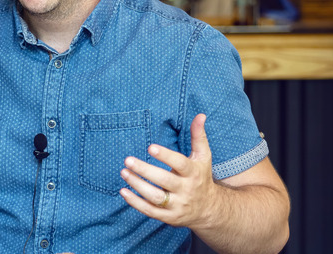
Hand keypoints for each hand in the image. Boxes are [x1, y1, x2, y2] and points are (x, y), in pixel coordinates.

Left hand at [118, 113, 216, 228]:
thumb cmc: (201, 177)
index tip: (150, 147)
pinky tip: (123, 191)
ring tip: (123, 172)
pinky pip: (150, 211)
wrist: (209, 210)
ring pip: (155, 197)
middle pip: (164, 181)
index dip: (166, 156)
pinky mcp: (169, 217)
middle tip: (127, 160)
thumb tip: (200, 115)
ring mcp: (178, 205)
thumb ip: (198, 136)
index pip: (180, 164)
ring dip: (137, 185)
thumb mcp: (203, 157)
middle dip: (145, 171)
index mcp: (194, 173)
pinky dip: (135, 203)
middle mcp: (186, 190)